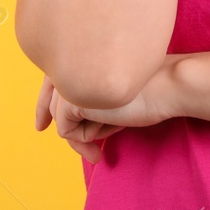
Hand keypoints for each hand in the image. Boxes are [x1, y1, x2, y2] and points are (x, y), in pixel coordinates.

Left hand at [35, 59, 184, 163]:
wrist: (168, 83)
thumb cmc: (149, 86)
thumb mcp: (113, 90)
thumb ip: (89, 95)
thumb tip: (63, 123)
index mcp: (79, 53)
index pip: (49, 84)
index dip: (43, 108)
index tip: (40, 128)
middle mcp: (69, 61)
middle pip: (54, 107)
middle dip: (74, 134)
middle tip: (94, 157)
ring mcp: (68, 78)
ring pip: (60, 120)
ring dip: (86, 137)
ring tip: (108, 143)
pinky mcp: (69, 98)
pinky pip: (65, 131)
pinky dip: (86, 140)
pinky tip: (107, 137)